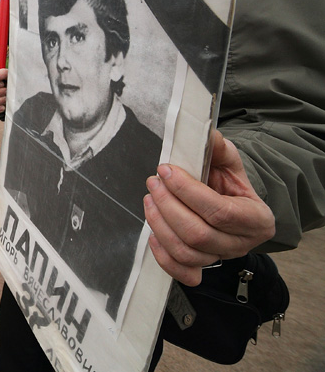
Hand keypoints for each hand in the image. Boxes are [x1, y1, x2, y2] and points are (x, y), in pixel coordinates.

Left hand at [143, 131, 275, 285]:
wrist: (232, 205)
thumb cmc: (229, 184)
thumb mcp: (228, 162)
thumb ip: (217, 148)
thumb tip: (206, 135)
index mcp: (256, 218)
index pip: (218, 211)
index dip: (186, 190)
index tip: (166, 170)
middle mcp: (241, 243)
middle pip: (198, 233)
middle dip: (168, 205)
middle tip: (154, 183)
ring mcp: (221, 258)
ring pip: (186, 252)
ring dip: (159, 224)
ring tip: (150, 200)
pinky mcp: (202, 268)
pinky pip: (181, 272)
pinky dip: (162, 256)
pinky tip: (152, 233)